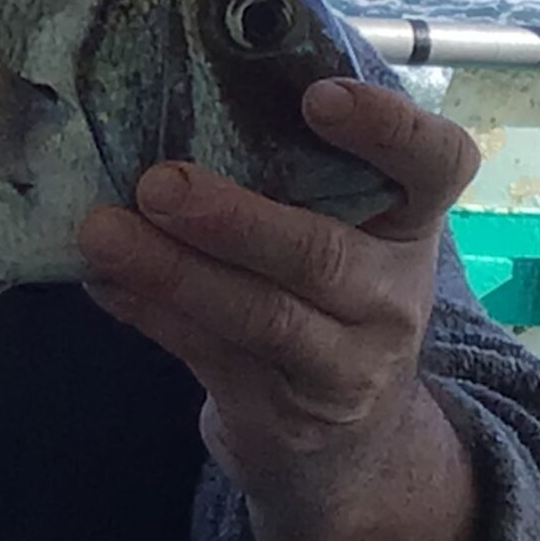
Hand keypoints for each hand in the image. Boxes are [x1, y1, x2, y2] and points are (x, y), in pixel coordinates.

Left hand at [77, 78, 484, 540]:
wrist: (349, 443)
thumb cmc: (328, 298)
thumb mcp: (341, 235)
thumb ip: (287, 178)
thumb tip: (165, 101)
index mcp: (409, 224)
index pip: (437, 165)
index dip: (388, 128)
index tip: (318, 96)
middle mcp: (390, 295)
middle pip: (322, 256)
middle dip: (235, 220)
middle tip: (158, 183)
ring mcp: (344, 364)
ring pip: (261, 317)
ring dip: (173, 272)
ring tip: (102, 234)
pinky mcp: (284, 415)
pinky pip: (209, 355)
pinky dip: (148, 313)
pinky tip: (102, 280)